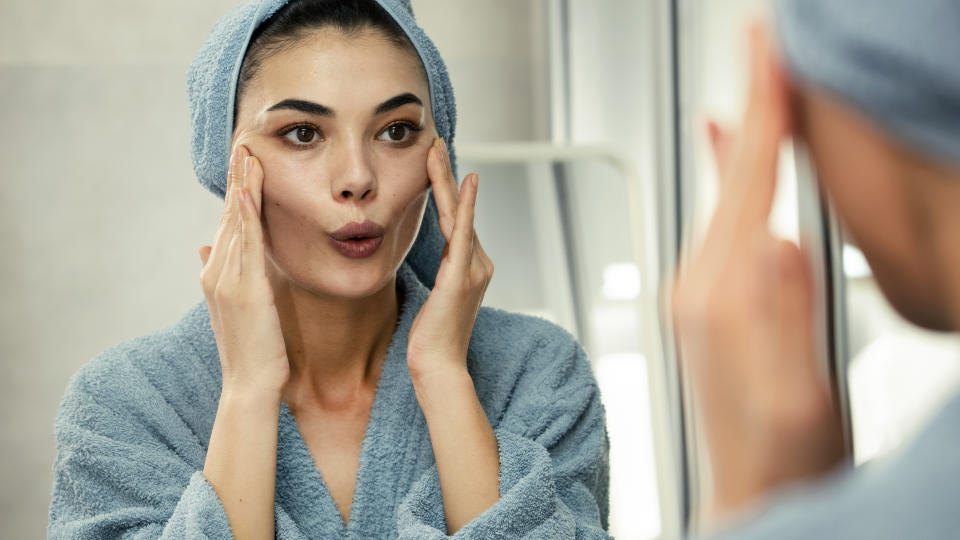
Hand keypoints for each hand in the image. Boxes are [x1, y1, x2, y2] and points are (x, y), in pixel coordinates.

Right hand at [199, 145, 288, 398]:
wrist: (249, 385)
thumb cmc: (250, 350)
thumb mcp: (235, 308)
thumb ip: (223, 276)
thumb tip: (204, 248)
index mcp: (217, 275)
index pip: (228, 225)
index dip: (235, 193)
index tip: (243, 164)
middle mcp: (218, 273)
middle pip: (229, 217)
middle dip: (237, 180)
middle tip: (244, 145)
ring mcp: (228, 280)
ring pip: (235, 224)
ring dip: (242, 187)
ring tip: (248, 156)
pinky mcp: (245, 289)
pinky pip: (245, 246)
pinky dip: (245, 217)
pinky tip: (248, 193)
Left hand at [406, 138, 493, 380]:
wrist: (438, 367)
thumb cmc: (432, 340)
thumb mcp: (435, 300)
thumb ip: (440, 277)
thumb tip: (435, 265)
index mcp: (471, 268)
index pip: (456, 221)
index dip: (446, 191)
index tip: (435, 164)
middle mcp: (479, 264)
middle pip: (458, 211)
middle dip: (446, 175)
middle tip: (435, 143)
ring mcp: (473, 269)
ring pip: (457, 215)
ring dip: (446, 180)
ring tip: (436, 150)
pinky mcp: (461, 276)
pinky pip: (462, 233)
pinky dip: (464, 206)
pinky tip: (465, 182)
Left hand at [671, 24, 843, 519]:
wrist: (751, 494)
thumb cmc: (781, 459)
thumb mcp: (796, 396)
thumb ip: (781, 321)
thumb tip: (776, 246)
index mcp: (723, 298)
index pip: (747, 186)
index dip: (762, 115)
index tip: (766, 56)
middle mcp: (700, 287)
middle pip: (734, 178)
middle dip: (755, 108)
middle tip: (766, 46)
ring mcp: (699, 294)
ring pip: (728, 196)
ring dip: (749, 138)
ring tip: (765, 84)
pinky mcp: (707, 304)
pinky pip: (724, 223)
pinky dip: (738, 180)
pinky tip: (735, 161)